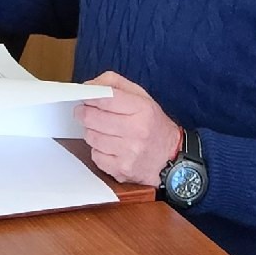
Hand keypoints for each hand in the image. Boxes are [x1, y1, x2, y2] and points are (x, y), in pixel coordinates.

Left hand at [79, 71, 183, 186]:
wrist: (171, 159)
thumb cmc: (154, 125)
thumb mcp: (142, 96)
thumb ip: (114, 84)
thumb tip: (89, 85)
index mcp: (142, 109)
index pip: (105, 98)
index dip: (89, 96)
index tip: (84, 97)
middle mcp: (136, 131)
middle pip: (92, 118)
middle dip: (84, 113)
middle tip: (85, 112)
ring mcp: (129, 153)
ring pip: (91, 137)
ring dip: (91, 132)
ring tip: (102, 130)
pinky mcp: (122, 170)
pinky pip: (95, 156)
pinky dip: (98, 151)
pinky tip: (109, 147)